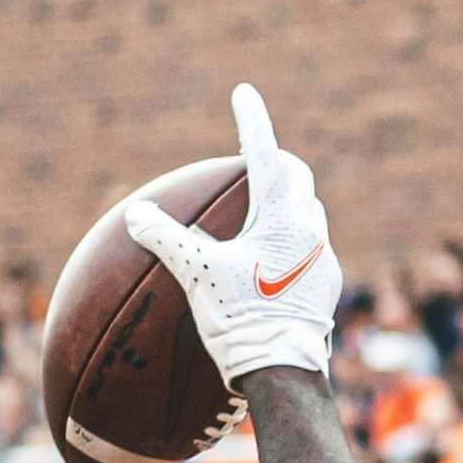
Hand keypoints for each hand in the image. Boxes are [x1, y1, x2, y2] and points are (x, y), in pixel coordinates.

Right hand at [120, 85, 340, 384]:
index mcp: (281, 217)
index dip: (251, 121)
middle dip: (278, 165)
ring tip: (262, 213)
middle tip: (257, 161)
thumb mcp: (195, 274)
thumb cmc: (241, 319)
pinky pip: (310, 250)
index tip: (244, 93)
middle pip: (297, 179)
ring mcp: (323, 259)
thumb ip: (165, 238)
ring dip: (287, 204)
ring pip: (308, 215)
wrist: (283, 370)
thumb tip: (135, 213)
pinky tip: (271, 264)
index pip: (264, 154)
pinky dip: (289, 243)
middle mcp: (310, 230)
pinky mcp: (326, 287)